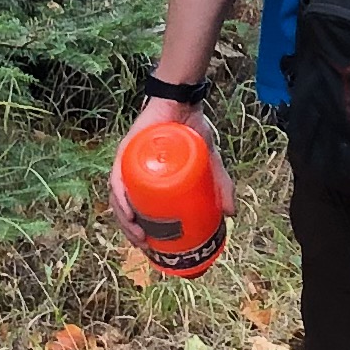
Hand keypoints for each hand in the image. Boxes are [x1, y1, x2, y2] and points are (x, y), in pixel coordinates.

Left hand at [104, 100, 232, 241]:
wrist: (185, 101)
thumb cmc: (192, 130)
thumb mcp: (209, 162)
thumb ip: (219, 184)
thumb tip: (231, 213)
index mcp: (147, 179)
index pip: (138, 211)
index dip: (141, 232)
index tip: (151, 248)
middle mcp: (132, 172)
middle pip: (125, 208)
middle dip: (132, 231)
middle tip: (146, 245)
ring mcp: (126, 162)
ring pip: (118, 197)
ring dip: (125, 219)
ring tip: (138, 234)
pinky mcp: (125, 151)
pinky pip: (117, 178)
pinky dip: (121, 197)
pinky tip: (128, 211)